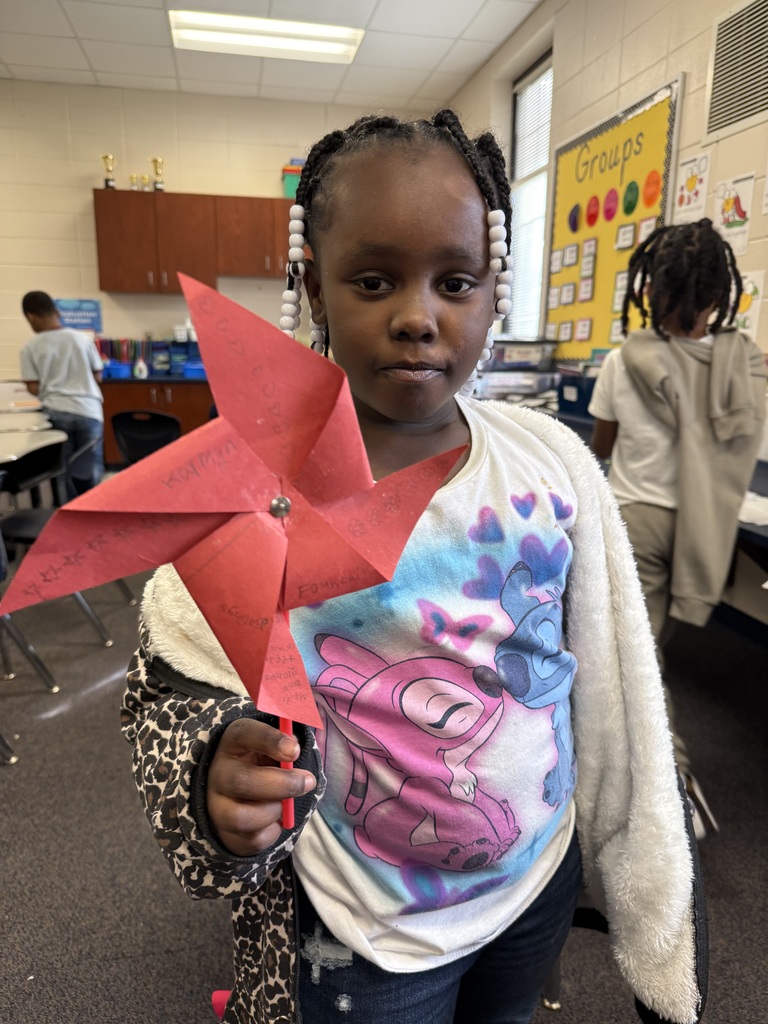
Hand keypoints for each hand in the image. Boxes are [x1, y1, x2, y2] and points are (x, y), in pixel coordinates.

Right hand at [207, 718, 315, 855]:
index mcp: (232, 742)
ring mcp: (216, 805)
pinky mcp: (225, 833)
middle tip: (307, 782)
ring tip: (284, 804)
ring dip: (273, 811)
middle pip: (240, 781)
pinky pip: (251, 840)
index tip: (295, 750)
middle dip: (280, 784)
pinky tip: (275, 820)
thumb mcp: (272, 746)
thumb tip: (295, 751)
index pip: (244, 734)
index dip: (270, 741)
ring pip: (240, 818)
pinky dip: (272, 832)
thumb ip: (286, 745)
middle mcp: (217, 773)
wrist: (241, 792)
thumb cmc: (264, 762)